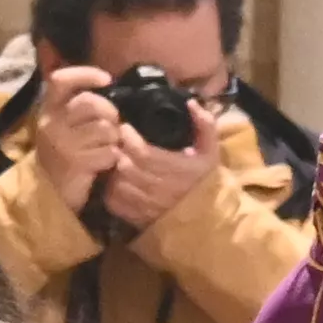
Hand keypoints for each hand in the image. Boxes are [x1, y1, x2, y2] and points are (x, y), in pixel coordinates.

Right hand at [32, 65, 127, 207]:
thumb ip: (79, 104)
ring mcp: (62, 144)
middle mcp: (51, 123)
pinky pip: (109, 152)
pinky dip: (113, 158)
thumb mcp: (64, 124)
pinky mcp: (75, 163)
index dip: (86, 74)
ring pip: (104, 128)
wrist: (50, 190)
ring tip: (107, 146)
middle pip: (91, 103)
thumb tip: (107, 86)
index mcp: (48, 108)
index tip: (106, 80)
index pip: (61, 80)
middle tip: (111, 126)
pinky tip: (104, 163)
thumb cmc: (65, 152)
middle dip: (110, 113)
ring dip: (113, 138)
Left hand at [99, 93, 219, 233]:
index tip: (126, 129)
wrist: (208, 220)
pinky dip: (111, 189)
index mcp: (179, 171)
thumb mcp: (211, 152)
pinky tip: (117, 180)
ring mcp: (149, 207)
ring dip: (113, 170)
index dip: (129, 138)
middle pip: (126, 166)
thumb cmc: (206, 181)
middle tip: (116, 141)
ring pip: (117, 183)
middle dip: (118, 151)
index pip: (143, 153)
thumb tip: (191, 103)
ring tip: (115, 159)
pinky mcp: (138, 218)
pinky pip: (114, 201)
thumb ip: (205, 125)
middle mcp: (162, 190)